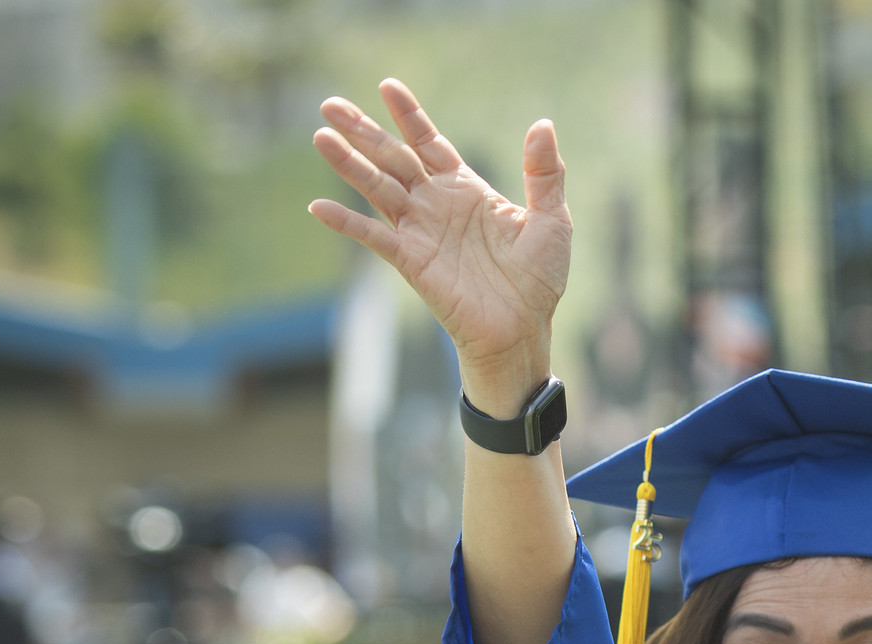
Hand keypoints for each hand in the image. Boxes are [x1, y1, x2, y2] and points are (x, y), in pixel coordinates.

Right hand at [308, 79, 570, 416]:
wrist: (523, 330)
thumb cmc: (538, 280)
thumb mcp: (552, 221)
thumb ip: (544, 174)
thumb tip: (543, 124)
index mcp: (465, 189)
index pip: (429, 143)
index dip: (409, 116)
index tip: (387, 85)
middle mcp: (436, 205)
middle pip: (393, 158)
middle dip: (363, 131)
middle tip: (329, 103)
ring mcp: (420, 232)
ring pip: (377, 188)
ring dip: (348, 164)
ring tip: (320, 136)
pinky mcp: (412, 261)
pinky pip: (374, 236)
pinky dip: (347, 222)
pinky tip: (319, 207)